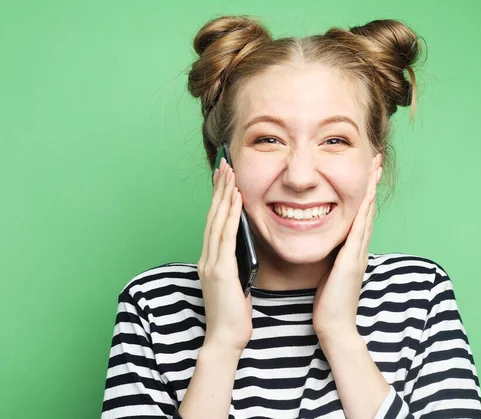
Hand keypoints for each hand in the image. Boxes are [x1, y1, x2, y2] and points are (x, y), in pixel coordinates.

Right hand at [196, 157, 252, 351]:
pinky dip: (230, 215)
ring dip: (223, 195)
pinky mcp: (220, 271)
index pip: (214, 222)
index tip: (224, 178)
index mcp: (210, 260)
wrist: (226, 339)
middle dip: (219, 188)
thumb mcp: (236, 282)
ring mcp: (211, 263)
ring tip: (229, 172)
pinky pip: (226, 236)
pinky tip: (236, 198)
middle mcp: (207, 258)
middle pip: (212, 215)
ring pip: (217, 221)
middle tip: (223, 164)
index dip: (218, 198)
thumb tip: (245, 245)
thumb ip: (236, 263)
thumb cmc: (234, 314)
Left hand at [313, 162, 381, 343]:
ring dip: (370, 190)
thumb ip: (333, 256)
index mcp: (353, 250)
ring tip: (374, 169)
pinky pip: (358, 231)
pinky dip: (364, 212)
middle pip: (368, 209)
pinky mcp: (351, 261)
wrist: (335, 325)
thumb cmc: (329, 302)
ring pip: (366, 215)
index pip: (360, 215)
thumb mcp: (331, 272)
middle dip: (371, 183)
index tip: (366, 172)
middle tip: (376, 160)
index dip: (364, 192)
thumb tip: (327, 242)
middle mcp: (359, 248)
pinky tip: (366, 197)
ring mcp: (357, 253)